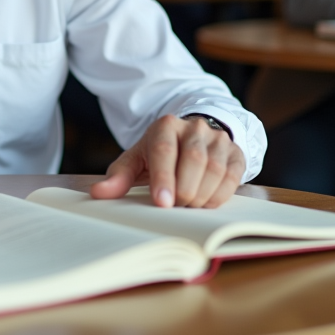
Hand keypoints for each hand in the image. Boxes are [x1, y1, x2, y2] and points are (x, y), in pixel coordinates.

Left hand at [90, 114, 244, 208]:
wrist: (192, 138)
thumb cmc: (160, 153)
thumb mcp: (136, 160)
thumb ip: (118, 176)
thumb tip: (98, 193)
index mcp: (165, 126)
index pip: (164, 151)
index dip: (163, 178)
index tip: (162, 203)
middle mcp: (194, 127)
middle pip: (194, 160)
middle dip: (184, 190)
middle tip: (175, 207)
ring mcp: (218, 139)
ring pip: (215, 169)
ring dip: (201, 195)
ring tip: (188, 206)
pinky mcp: (235, 153)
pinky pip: (232, 177)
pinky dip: (219, 195)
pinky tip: (206, 203)